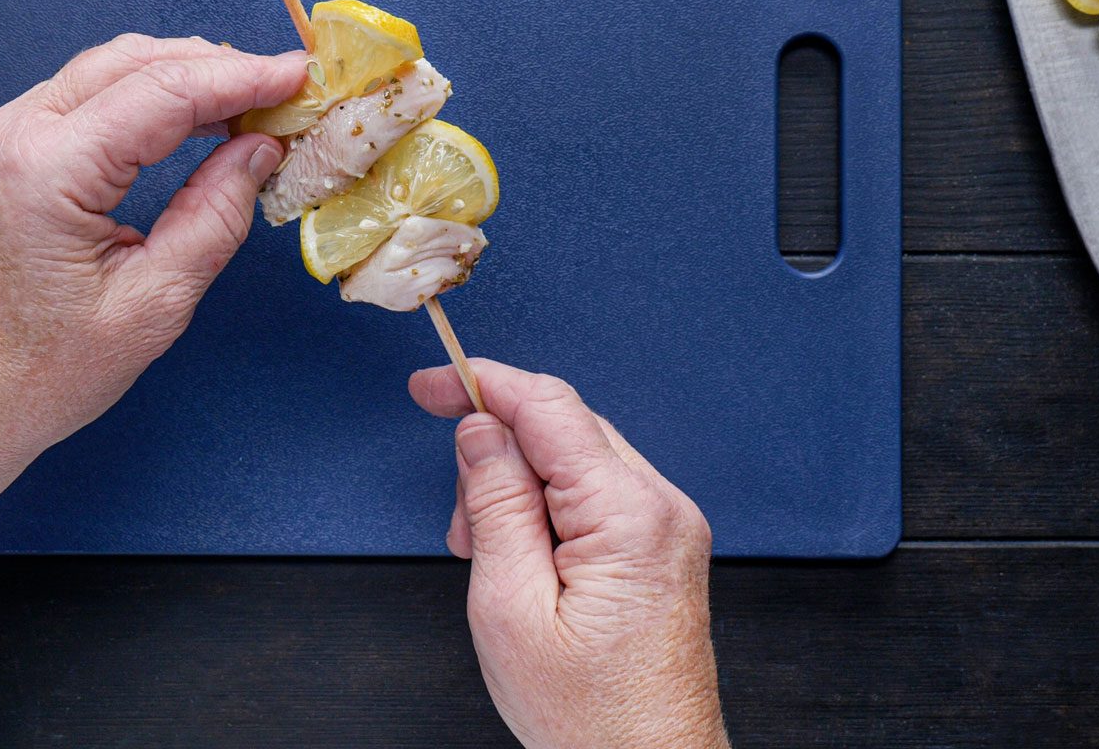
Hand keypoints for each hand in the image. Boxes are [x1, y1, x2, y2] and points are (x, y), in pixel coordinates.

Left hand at [0, 34, 305, 478]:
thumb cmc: (36, 375)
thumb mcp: (151, 306)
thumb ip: (214, 218)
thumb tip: (259, 151)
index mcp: (44, 172)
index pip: (161, 92)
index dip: (240, 77)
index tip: (298, 77)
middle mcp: (10, 136)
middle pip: (131, 61)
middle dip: (215, 66)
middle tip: (282, 90)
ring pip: (104, 69)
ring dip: (179, 76)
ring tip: (246, 103)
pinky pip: (80, 97)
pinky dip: (140, 96)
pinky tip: (187, 120)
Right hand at [410, 361, 728, 748]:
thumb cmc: (589, 718)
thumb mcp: (509, 608)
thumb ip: (494, 504)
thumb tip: (480, 429)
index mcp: (627, 516)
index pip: (548, 407)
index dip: (481, 383)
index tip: (430, 384)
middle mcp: (661, 507)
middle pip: (562, 427)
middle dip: (496, 455)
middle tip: (462, 524)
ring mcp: (668, 525)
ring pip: (575, 458)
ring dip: (519, 487)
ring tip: (493, 561)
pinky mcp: (663, 545)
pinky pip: (596, 492)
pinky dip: (549, 509)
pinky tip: (527, 560)